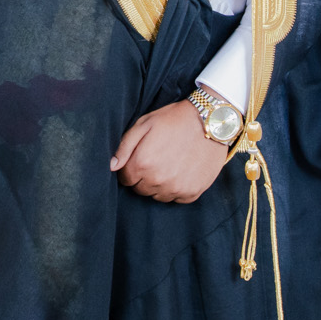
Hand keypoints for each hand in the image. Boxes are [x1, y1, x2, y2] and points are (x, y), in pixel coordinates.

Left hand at [111, 99, 230, 202]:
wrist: (210, 122)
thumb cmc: (173, 120)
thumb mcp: (143, 124)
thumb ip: (124, 147)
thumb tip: (111, 166)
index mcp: (142, 164)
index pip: (125, 180)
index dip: (131, 169)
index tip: (140, 159)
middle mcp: (158, 180)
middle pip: (141, 190)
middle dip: (144, 178)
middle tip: (156, 160)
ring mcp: (176, 188)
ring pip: (158, 196)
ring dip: (160, 185)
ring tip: (170, 165)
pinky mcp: (193, 192)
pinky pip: (177, 199)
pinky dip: (177, 188)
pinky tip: (182, 171)